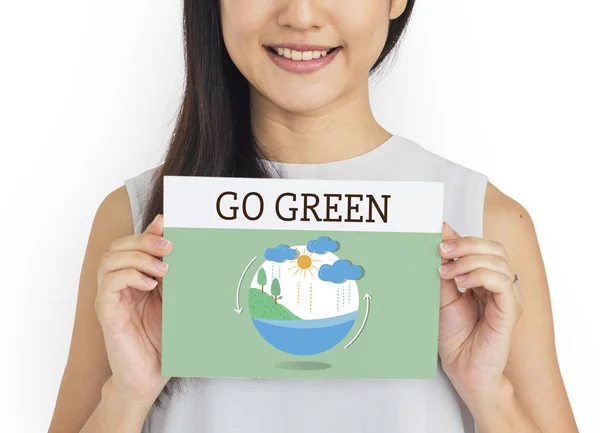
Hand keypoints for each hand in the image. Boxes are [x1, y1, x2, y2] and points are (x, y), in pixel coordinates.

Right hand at [95, 213, 171, 404]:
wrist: (150, 377)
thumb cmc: (163, 340)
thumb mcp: (174, 301)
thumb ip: (174, 275)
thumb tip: (179, 247)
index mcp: (134, 279)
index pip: (132, 243)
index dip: (148, 230)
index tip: (169, 222)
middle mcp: (118, 285)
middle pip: (118, 246)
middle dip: (144, 240)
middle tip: (169, 247)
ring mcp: (110, 298)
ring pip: (110, 260)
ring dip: (138, 257)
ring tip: (162, 269)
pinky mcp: (107, 313)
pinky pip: (109, 284)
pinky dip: (129, 276)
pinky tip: (150, 285)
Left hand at [437, 222, 523, 398]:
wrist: (462, 368)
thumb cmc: (455, 336)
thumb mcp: (443, 295)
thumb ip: (445, 268)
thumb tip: (441, 237)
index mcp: (487, 279)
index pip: (483, 247)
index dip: (462, 238)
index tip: (438, 236)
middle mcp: (501, 285)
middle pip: (494, 248)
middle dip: (466, 244)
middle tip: (442, 251)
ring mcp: (508, 297)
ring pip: (499, 262)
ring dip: (469, 261)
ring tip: (447, 273)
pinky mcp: (510, 311)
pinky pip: (503, 282)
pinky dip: (480, 276)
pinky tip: (462, 283)